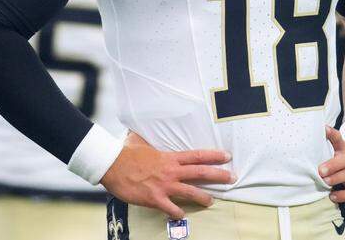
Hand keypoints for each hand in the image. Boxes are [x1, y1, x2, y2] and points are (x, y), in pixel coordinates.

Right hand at [100, 133, 233, 218]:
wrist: (112, 164)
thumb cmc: (125, 152)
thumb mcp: (140, 140)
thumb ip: (147, 139)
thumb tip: (141, 129)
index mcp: (169, 157)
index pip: (197, 155)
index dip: (214, 156)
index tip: (227, 156)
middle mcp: (171, 171)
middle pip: (201, 172)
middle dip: (219, 175)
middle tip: (232, 178)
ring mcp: (164, 185)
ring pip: (191, 192)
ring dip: (203, 197)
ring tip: (211, 200)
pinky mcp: (155, 198)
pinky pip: (171, 208)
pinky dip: (178, 213)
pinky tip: (182, 215)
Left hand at [318, 125, 344, 202]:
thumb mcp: (341, 147)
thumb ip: (332, 138)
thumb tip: (323, 127)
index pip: (339, 141)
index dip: (332, 137)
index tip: (324, 137)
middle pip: (344, 162)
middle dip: (332, 167)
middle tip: (321, 172)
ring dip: (336, 179)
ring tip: (325, 182)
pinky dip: (343, 195)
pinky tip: (332, 196)